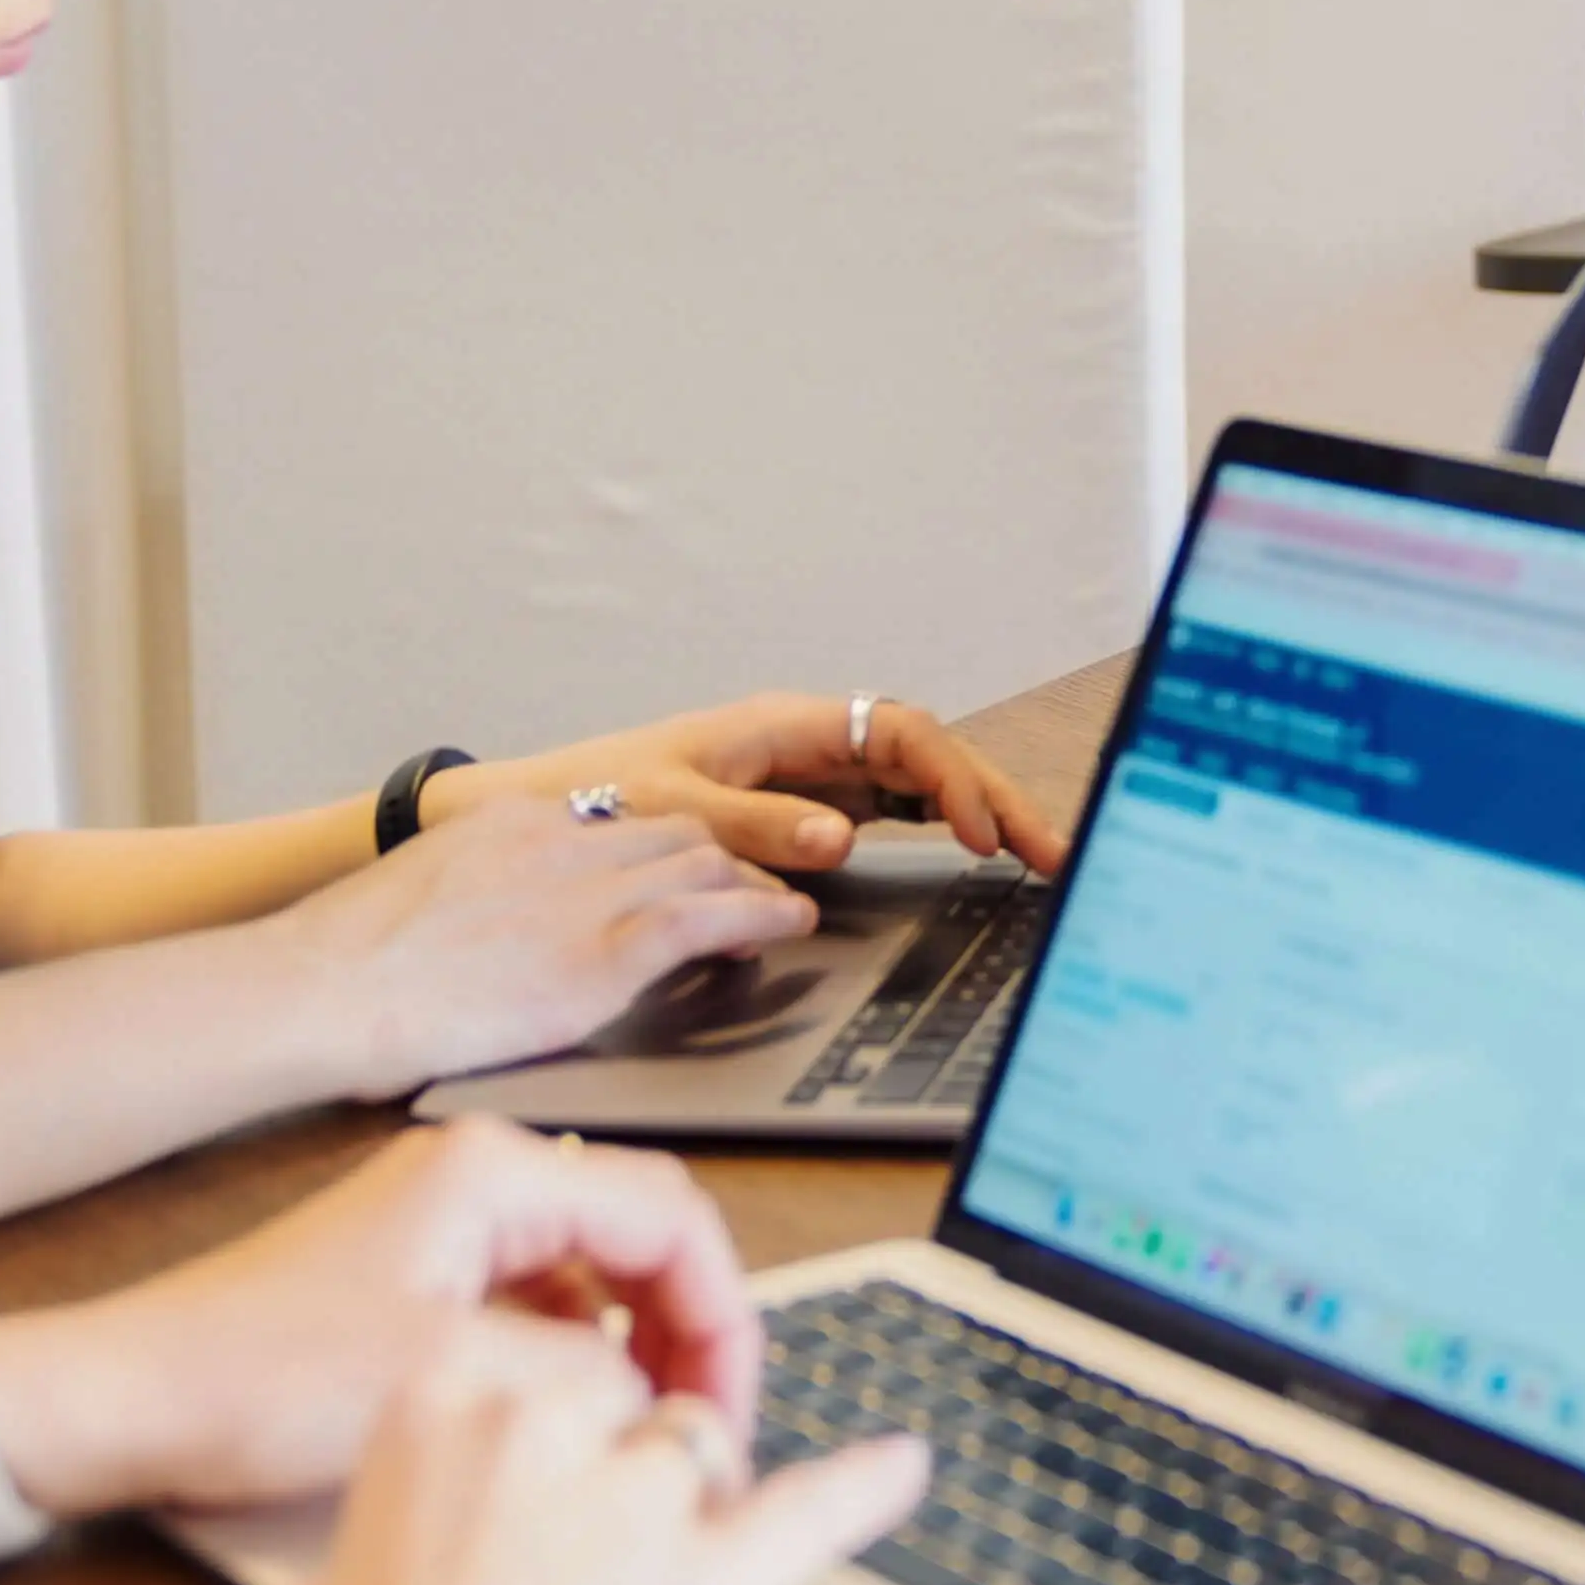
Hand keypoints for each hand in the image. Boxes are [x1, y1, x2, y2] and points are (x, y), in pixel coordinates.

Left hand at [0, 1121, 763, 1520]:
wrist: (122, 1402)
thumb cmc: (256, 1379)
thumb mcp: (454, 1379)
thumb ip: (587, 1376)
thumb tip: (663, 1405)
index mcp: (497, 1170)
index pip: (675, 1214)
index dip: (723, 1315)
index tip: (729, 1404)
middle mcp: (479, 1174)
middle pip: (643, 1234)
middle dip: (689, 1331)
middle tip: (700, 1429)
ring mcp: (444, 1220)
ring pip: (595, 1271)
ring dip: (635, 1348)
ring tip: (640, 1434)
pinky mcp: (415, 1271)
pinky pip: (539, 1298)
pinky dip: (576, 1356)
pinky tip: (564, 1422)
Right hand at [134, 1316, 930, 1584]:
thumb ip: (372, 1567)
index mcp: (437, 1400)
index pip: (548, 1379)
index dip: (562, 1454)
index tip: (543, 1506)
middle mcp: (542, 1421)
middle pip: (634, 1411)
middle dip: (626, 1486)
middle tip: (586, 1584)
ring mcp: (636, 1493)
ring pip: (704, 1457)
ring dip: (694, 1517)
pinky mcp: (716, 1573)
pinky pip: (815, 1507)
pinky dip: (865, 1489)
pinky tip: (900, 1470)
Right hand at [271, 796, 819, 1096]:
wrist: (321, 988)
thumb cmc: (343, 970)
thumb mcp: (420, 901)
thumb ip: (473, 899)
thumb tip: (486, 934)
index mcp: (510, 824)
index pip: (617, 817)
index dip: (665, 843)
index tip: (687, 861)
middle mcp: (557, 841)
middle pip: (675, 828)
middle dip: (725, 854)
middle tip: (758, 879)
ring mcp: (584, 892)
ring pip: (704, 862)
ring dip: (755, 882)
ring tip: (788, 904)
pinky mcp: (603, 949)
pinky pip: (707, 915)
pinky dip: (761, 914)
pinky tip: (789, 924)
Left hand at [442, 692, 1065, 876]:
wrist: (532, 816)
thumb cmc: (592, 798)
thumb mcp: (670, 811)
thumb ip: (754, 826)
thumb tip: (841, 839)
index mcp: (785, 726)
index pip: (901, 736)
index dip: (952, 782)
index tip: (978, 836)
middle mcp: (810, 745)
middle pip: (930, 756)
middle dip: (996, 797)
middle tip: (1052, 851)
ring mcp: (813, 777)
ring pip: (921, 783)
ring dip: (980, 812)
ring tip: (1036, 858)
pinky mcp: (804, 811)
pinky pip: (893, 811)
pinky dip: (941, 830)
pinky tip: (975, 858)